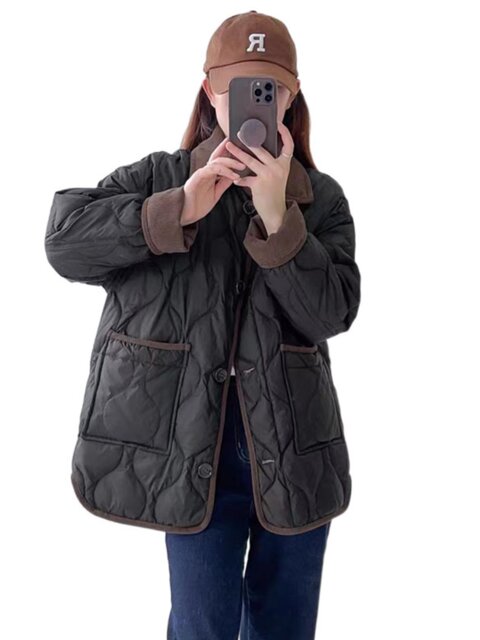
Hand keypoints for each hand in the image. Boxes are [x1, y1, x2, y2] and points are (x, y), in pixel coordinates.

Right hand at [180, 137, 245, 224]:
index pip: (220, 160)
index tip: (240, 148)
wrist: (186, 213)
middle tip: (244, 152)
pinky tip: (233, 175)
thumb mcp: (216, 193)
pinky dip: (224, 171)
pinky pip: (212, 170)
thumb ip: (224, 183)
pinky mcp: (198, 177)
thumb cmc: (198, 204)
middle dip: (230, 151)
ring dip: (231, 162)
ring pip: (217, 161)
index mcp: (210, 174)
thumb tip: (235, 176)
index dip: (229, 152)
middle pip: (219, 156)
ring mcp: (201, 173)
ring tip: (242, 166)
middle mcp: (206, 171)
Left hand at [225, 120, 292, 234]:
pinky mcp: (260, 185)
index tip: (277, 122)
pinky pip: (246, 178)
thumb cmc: (274, 191)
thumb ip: (271, 162)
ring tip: (229, 146)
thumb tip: (258, 147)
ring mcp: (269, 176)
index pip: (289, 144)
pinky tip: (235, 180)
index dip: (284, 132)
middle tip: (238, 133)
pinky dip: (239, 179)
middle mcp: (279, 168)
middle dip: (249, 140)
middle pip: (262, 150)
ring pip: (250, 160)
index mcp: (284, 164)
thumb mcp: (278, 175)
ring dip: (238, 153)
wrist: (275, 211)